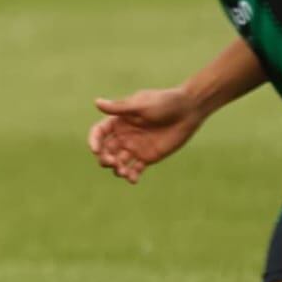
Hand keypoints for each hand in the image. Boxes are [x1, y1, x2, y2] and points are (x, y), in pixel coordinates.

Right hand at [88, 87, 205, 184]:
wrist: (188, 110)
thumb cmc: (165, 102)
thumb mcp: (141, 105)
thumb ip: (120, 108)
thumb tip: (96, 102)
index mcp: (119, 121)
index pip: (99, 133)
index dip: (94, 141)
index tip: (95, 150)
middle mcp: (124, 135)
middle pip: (106, 151)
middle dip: (105, 159)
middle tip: (112, 162)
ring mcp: (135, 147)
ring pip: (118, 162)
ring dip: (117, 169)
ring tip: (124, 172)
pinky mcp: (147, 157)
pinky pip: (135, 170)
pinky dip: (131, 176)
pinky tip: (133, 179)